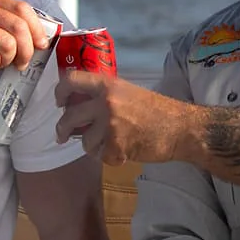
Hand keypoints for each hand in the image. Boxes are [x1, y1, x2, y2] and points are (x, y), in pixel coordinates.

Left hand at [55, 71, 189, 163]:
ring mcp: (111, 125)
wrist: (180, 127)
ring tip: (108, 144)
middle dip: (63, 129)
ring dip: (92, 146)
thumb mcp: (128, 91)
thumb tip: (78, 104)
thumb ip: (104, 94)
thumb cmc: (156, 109)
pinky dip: (109, 158)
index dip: (60, 92)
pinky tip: (122, 152)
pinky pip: (100, 156)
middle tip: (63, 135)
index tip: (59, 103)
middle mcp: (106, 102)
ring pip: (84, 141)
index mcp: (107, 85)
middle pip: (69, 116)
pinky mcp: (117, 147)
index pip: (71, 81)